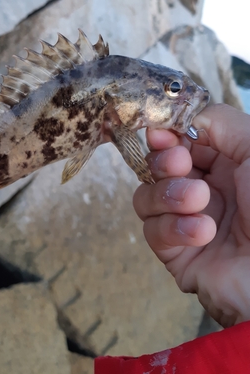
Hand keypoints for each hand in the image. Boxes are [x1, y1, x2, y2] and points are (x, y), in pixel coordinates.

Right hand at [133, 104, 249, 327]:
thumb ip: (218, 121)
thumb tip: (181, 121)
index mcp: (227, 164)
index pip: (180, 141)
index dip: (165, 134)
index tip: (160, 132)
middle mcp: (204, 190)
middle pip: (157, 166)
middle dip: (164, 161)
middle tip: (180, 164)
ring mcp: (187, 221)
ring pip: (147, 196)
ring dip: (169, 195)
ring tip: (199, 201)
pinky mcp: (176, 253)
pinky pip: (152, 231)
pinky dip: (174, 227)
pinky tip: (202, 232)